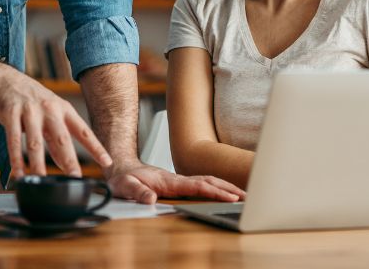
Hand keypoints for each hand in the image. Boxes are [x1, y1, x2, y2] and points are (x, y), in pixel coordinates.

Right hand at [0, 70, 111, 178]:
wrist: (8, 80)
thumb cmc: (34, 102)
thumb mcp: (51, 116)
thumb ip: (57, 140)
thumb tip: (66, 165)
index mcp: (64, 110)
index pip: (84, 131)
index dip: (96, 147)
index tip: (107, 162)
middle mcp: (50, 109)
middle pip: (62, 138)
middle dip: (69, 159)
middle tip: (75, 177)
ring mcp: (30, 111)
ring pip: (36, 143)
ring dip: (38, 164)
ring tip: (41, 181)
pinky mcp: (11, 113)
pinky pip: (14, 140)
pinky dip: (15, 159)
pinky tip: (18, 173)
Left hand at [105, 159, 245, 204]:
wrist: (121, 168)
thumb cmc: (123, 178)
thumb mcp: (125, 186)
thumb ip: (137, 192)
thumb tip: (151, 200)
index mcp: (169, 181)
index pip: (198, 186)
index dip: (215, 192)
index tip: (230, 198)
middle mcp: (178, 179)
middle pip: (209, 181)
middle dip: (229, 188)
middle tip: (247, 197)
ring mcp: (180, 181)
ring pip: (208, 181)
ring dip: (226, 187)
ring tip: (242, 195)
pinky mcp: (179, 184)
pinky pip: (202, 185)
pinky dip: (217, 187)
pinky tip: (224, 193)